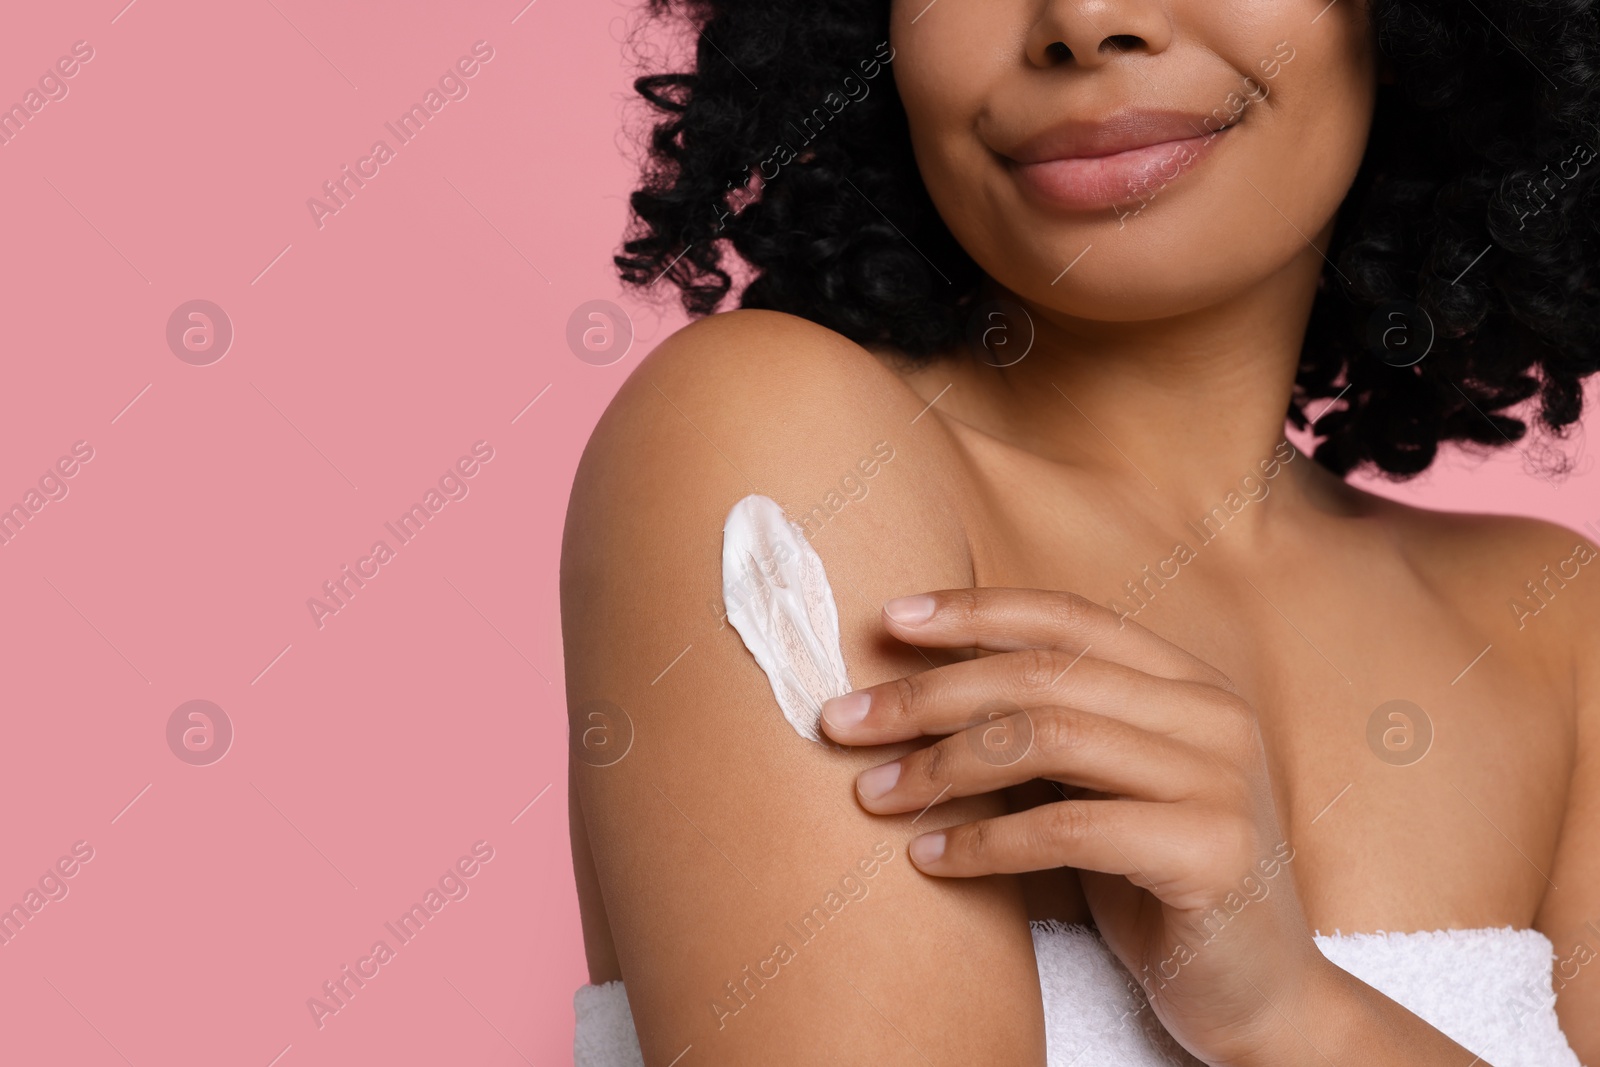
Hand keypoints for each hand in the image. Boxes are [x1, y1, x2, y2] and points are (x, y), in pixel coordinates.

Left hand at [819, 587, 1333, 1065]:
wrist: (1259, 997)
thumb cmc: (1158, 886)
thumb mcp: (1102, 789)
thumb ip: (1046, 731)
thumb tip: (916, 686)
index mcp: (1187, 684)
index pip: (1068, 618)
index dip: (974, 611)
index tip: (888, 621)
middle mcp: (1212, 715)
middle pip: (1042, 674)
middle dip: (927, 693)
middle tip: (842, 721)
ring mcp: (1220, 780)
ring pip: (1048, 737)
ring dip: (941, 765)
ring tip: (872, 794)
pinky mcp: (1212, 851)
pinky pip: (1068, 828)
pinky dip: (984, 841)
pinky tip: (929, 858)